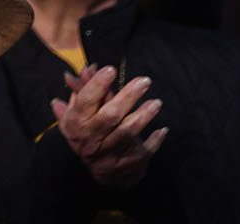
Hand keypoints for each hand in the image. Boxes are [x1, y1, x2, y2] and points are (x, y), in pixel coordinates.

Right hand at [51, 64, 166, 189]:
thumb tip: (89, 67)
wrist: (97, 173)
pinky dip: (154, 140)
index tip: (110, 69)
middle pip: (111, 115)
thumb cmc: (86, 134)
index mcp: (76, 122)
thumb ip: (82, 91)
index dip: (96, 84)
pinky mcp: (128, 164)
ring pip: (128, 132)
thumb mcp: (77, 113)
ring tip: (156, 103)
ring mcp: (110, 153)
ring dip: (143, 116)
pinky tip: (163, 130)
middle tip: (144, 81)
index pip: (85, 100)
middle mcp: (91, 138)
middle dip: (128, 96)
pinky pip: (144, 151)